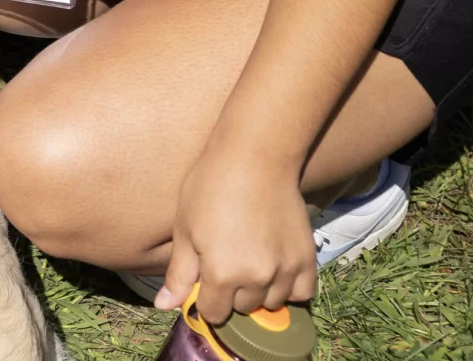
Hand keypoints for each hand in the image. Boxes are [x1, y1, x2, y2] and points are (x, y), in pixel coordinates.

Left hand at [158, 144, 316, 320]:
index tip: (204, 282)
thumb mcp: (185, 230)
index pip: (214, 313)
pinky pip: (302, 293)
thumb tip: (165, 306)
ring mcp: (285, 270)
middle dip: (231, 294)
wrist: (254, 159)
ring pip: (272, 303)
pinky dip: (289, 288)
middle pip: (242, 308)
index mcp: (221, 273)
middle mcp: (256, 278)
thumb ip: (179, 274)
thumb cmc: (209, 188)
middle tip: (226, 263)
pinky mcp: (307, 258)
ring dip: (260, 292)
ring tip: (250, 262)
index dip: (206, 300)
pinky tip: (275, 270)